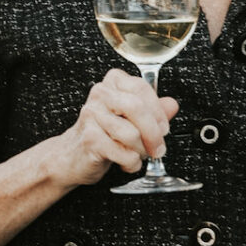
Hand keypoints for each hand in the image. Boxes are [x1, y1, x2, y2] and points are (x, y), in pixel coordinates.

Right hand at [52, 68, 178, 188]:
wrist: (73, 155)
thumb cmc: (103, 133)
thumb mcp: (130, 118)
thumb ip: (153, 110)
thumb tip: (172, 105)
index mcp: (113, 82)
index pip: (142, 89)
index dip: (158, 112)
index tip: (163, 128)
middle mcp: (100, 94)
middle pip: (137, 108)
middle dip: (153, 133)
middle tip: (158, 148)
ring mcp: (92, 115)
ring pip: (131, 133)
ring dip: (142, 151)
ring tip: (137, 154)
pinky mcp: (90, 139)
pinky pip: (123, 152)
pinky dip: (131, 163)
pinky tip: (126, 162)